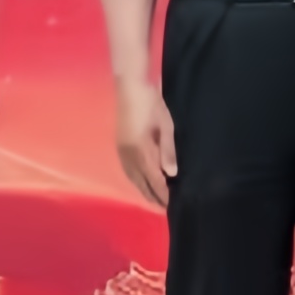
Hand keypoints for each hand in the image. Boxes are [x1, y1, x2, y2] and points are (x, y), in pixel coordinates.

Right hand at [114, 82, 177, 208]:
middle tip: (167, 209)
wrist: (130, 86)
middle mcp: (129, 155)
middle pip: (142, 183)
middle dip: (154, 197)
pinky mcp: (120, 146)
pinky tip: (143, 182)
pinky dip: (137, 181)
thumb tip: (172, 174)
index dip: (164, 194)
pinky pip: (128, 171)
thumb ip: (168, 150)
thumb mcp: (166, 125)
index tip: (174, 204)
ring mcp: (122, 151)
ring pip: (133, 179)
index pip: (155, 180)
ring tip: (156, 200)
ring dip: (145, 191)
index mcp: (141, 151)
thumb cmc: (152, 103)